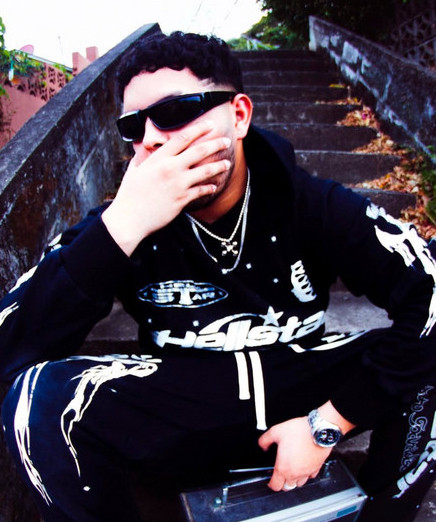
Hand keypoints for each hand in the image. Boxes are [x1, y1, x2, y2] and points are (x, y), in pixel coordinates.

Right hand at [102, 120, 231, 254]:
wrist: (129, 218)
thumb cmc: (129, 195)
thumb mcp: (133, 170)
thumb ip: (142, 158)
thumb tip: (144, 150)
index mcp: (158, 158)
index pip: (183, 138)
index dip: (199, 129)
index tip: (210, 125)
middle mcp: (170, 168)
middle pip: (199, 151)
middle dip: (216, 144)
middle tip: (226, 141)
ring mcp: (178, 184)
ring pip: (205, 171)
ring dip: (219, 166)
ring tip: (227, 163)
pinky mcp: (182, 200)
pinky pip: (201, 191)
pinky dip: (209, 188)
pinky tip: (214, 186)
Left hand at [258, 416, 331, 490]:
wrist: (319, 429)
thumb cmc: (299, 431)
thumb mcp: (276, 431)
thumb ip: (265, 440)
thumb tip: (262, 445)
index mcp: (284, 467)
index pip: (275, 486)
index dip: (271, 483)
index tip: (270, 479)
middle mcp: (296, 473)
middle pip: (287, 487)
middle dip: (282, 483)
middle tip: (280, 473)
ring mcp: (307, 472)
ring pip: (299, 484)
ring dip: (294, 479)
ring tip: (291, 469)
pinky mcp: (316, 468)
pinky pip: (310, 476)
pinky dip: (306, 473)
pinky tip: (303, 464)